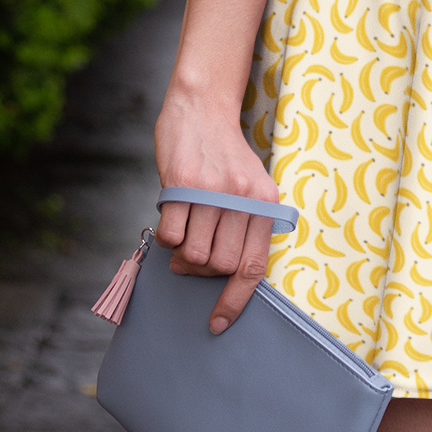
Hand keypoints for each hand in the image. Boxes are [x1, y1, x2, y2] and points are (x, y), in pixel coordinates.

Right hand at [154, 89, 280, 335]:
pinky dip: (167, 236)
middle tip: (193, 253)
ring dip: (183, 253)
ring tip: (184, 230)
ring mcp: (212, 189)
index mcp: (264, 202)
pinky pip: (170, 233)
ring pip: (195, 253)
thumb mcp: (249, 187)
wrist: (202, 107)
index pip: (253, 266)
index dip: (235, 300)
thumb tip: (222, 274)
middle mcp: (243, 197)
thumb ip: (243, 226)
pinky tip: (172, 214)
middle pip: (221, 265)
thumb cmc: (223, 155)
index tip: (218, 324)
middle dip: (202, 269)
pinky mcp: (182, 181)